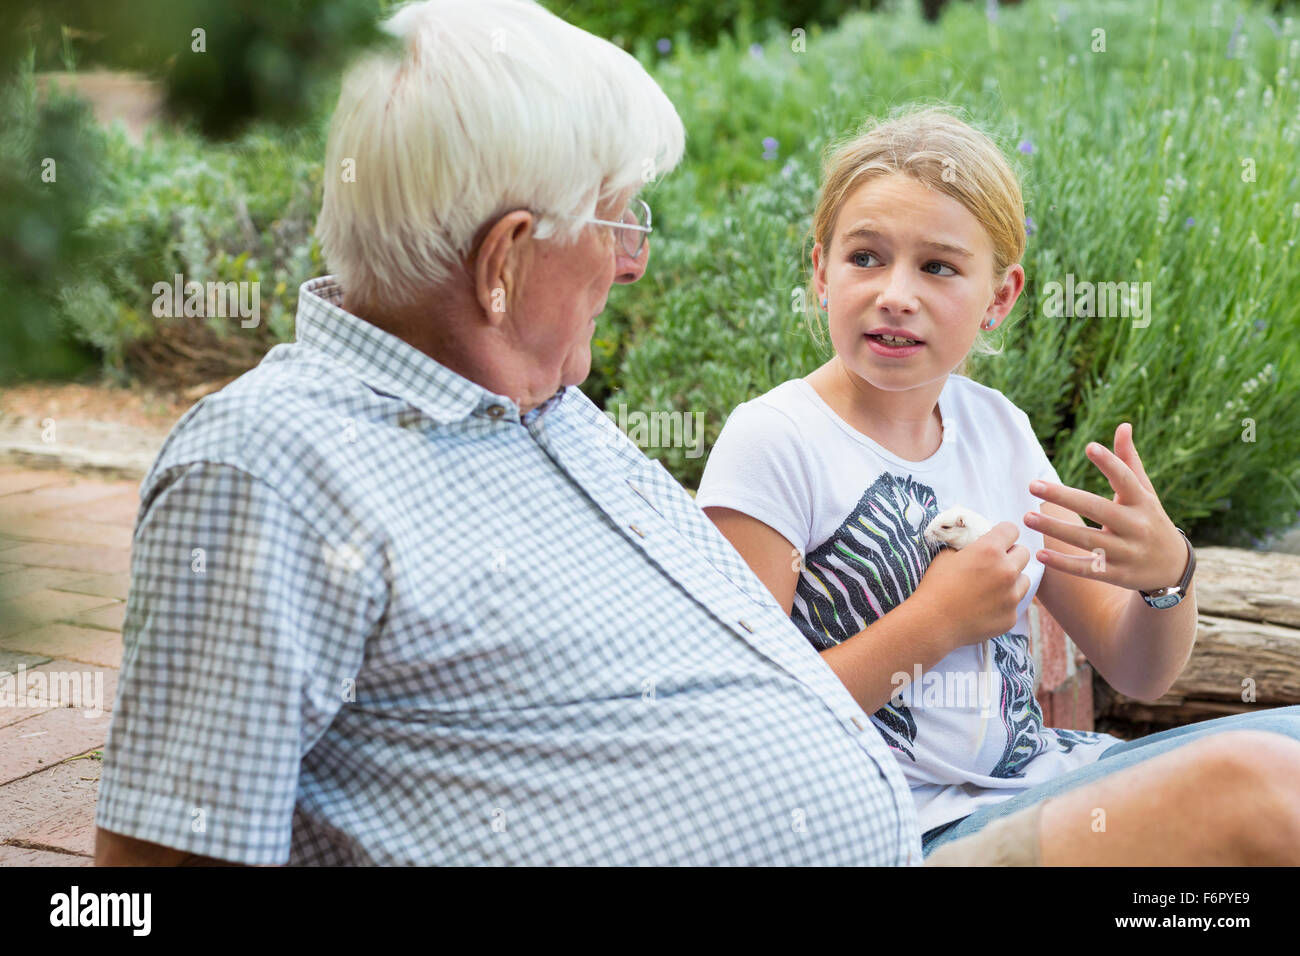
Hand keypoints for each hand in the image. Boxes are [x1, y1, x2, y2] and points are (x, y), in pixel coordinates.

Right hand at [914, 522, 1029, 649]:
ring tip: (991, 587)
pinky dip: (1004, 604)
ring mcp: (1011, 596)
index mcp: (989, 550)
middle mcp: (1006, 571)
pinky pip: (1015, 604)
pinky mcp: (1011, 617)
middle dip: (1011, 555)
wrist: (932, 623)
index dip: (1003, 534)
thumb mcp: (946, 556)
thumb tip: (976, 542)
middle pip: (1024, 553)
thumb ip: (968, 546)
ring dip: (1013, 580)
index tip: (997, 540)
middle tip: (995, 564)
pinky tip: (985, 608)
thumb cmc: (935, 587)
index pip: (1012, 530)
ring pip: (1025, 580)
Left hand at [1025, 422, 1186, 592]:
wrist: (1173, 568)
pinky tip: (1040, 553)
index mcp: (1143, 502)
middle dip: (1063, 497)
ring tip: (1027, 517)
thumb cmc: (1151, 520)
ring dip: (1055, 528)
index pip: (1126, 479)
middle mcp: (1136, 526)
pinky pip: (1087, 569)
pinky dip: (1063, 563)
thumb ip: (1129, 461)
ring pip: (1086, 540)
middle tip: (1032, 485)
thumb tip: (1123, 425)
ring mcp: (1127, 552)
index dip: (1109, 463)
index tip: (1089, 446)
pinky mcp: (1117, 574)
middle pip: (1096, 509)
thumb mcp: (1146, 492)